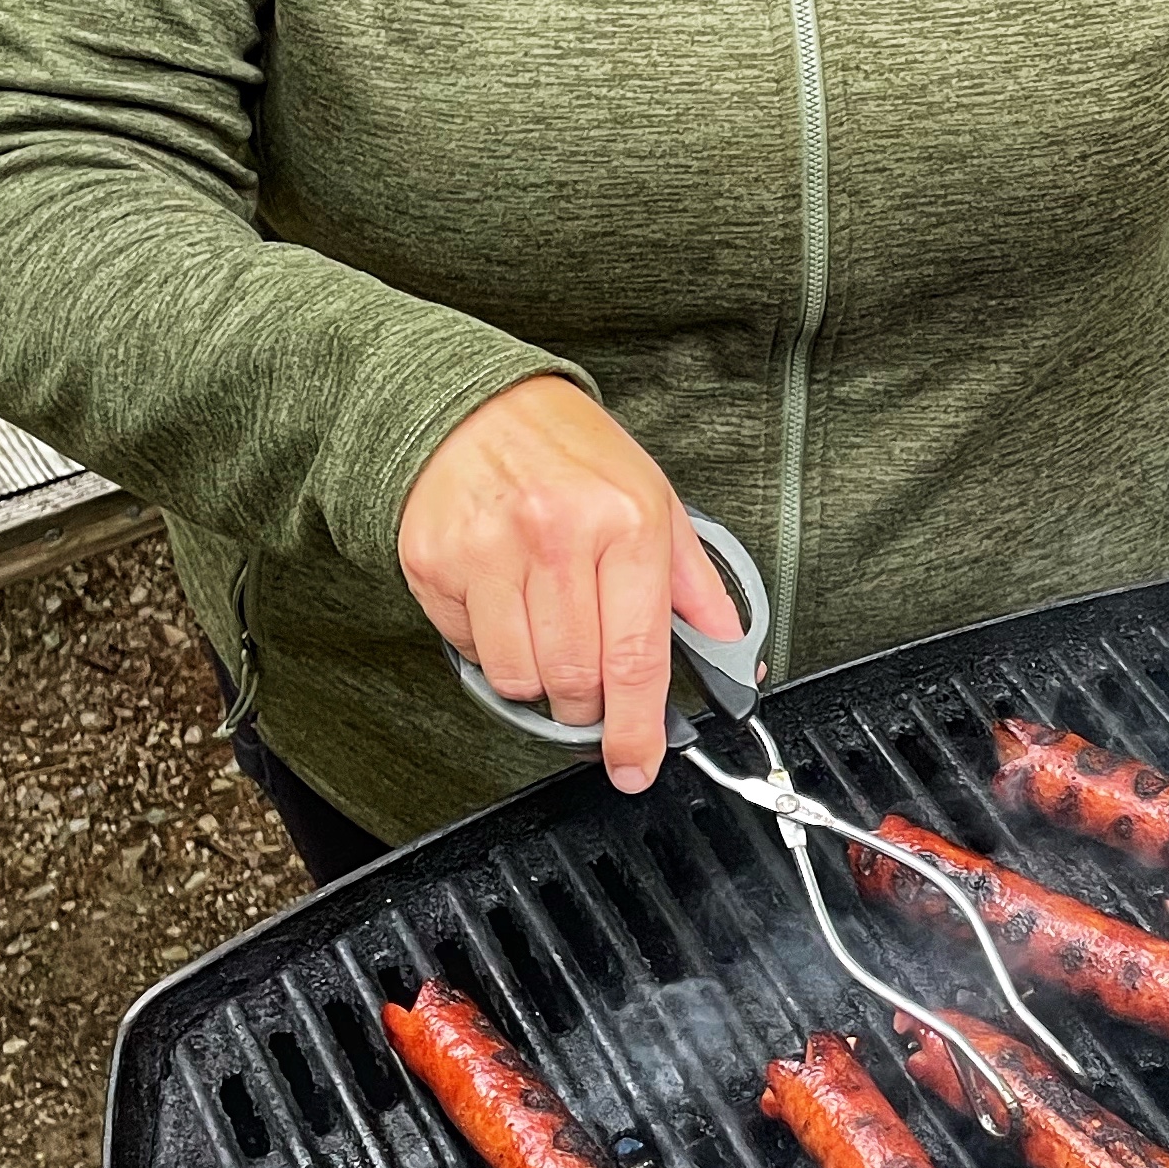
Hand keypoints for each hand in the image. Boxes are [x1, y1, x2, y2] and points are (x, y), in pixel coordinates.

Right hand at [398, 376, 740, 793]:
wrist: (473, 403)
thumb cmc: (570, 452)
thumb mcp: (654, 499)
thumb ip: (695, 584)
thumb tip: (732, 651)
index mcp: (625, 522)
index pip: (638, 656)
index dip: (639, 728)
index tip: (637, 764)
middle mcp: (557, 538)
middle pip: (576, 681)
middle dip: (589, 708)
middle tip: (593, 689)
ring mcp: (489, 552)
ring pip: (521, 679)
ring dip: (541, 683)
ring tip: (549, 635)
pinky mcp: (436, 564)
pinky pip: (472, 652)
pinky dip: (494, 650)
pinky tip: (506, 605)